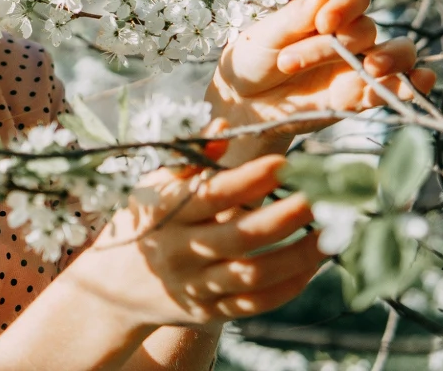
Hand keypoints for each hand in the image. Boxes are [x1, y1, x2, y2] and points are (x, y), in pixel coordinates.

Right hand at [69, 154, 324, 329]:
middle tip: (319, 198)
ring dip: (297, 256)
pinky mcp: (208, 312)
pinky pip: (254, 305)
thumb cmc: (143, 221)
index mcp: (165, 213)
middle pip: (238, 237)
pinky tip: (312, 266)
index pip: (210, 194)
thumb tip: (224, 130)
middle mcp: (179, 251)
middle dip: (283, 217)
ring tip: (330, 235)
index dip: (248, 178)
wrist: (112, 286)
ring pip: (253, 275)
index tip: (283, 162)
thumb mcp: (154, 186)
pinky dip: (288, 287)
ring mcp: (194, 286)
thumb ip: (190, 159)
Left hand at [205, 0, 436, 164]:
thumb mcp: (261, 36)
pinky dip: (410, 86)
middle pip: (365, 30)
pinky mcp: (359, 95)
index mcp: (323, 9)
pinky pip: (393, 89)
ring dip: (392, 58)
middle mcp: (347, 33)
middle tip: (288, 63)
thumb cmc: (249, 59)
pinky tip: (417, 84)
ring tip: (372, 69)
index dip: (345, 6)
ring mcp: (357, 64)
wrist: (243, 103)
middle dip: (330, 47)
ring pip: (397, 53)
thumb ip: (291, 19)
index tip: (323, 22)